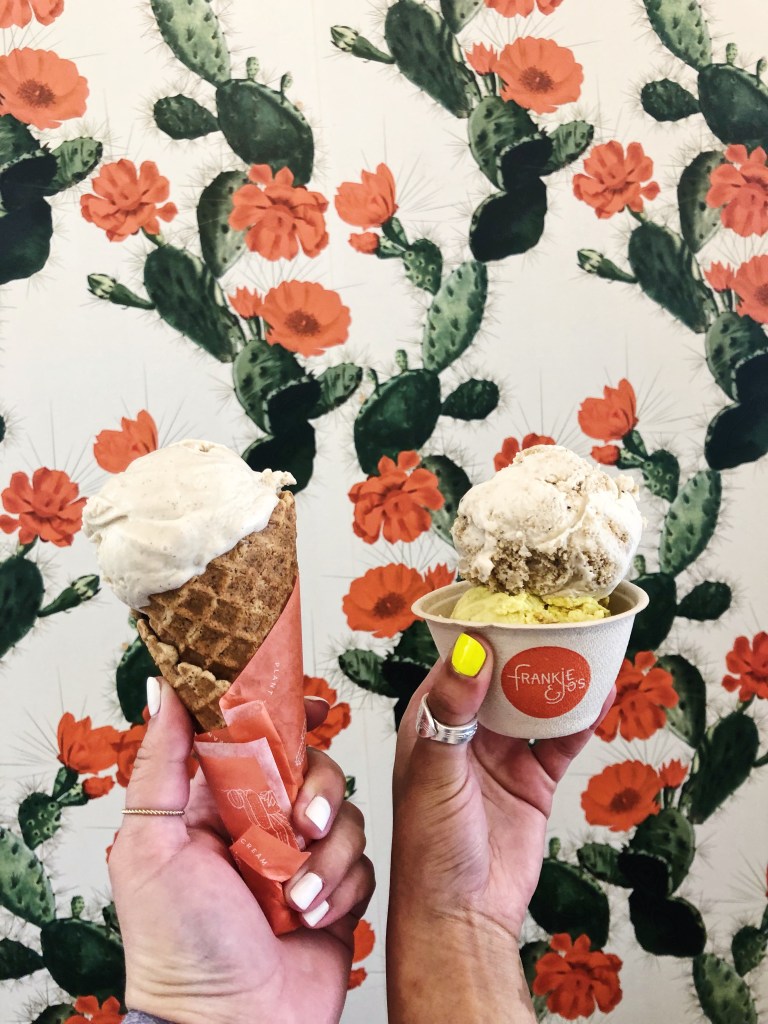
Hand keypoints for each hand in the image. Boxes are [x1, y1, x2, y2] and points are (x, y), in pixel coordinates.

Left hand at [109, 682, 373, 1023]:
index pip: (256, 739)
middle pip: (313, 768)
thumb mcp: (152, 845)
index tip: (312, 705)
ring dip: (328, 853)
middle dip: (318, 789)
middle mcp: (261, 827)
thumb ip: (162, 762)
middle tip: (303, 823)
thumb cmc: (179, 947)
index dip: (286, 716)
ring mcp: (300, 861)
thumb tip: (165, 690)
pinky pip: (363, 860)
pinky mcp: (336, 893)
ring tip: (298, 896)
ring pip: (345, 813)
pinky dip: (343, 885)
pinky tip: (313, 917)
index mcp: (216, 806)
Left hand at [388, 634, 612, 1022]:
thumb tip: (471, 652)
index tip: (513, 602)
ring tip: (587, 644)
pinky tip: (600, 693)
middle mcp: (466, 730)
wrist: (461, 916)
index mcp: (431, 720)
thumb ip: (453, 712)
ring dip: (558, 678)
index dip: (484, 632)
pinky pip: (561, 739)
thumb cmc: (429, 849)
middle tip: (560, 616)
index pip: (459, 662)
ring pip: (535, 702)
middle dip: (529, 648)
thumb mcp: (435, 772)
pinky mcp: (534, 779)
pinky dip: (581, 717)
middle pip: (503, 676)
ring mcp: (503, 753)